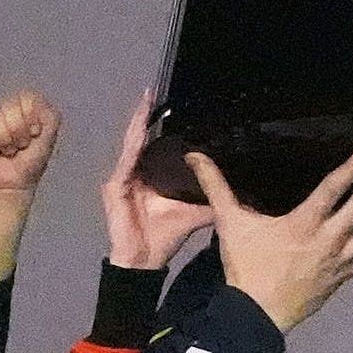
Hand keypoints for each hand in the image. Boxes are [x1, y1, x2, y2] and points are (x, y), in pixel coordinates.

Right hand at [0, 90, 61, 195]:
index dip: (31, 117)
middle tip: (20, 145)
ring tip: (8, 150)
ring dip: (6, 141)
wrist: (12, 184)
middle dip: (19, 132)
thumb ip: (51, 119)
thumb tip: (40, 102)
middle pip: (12, 109)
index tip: (34, 133)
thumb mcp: (48, 140)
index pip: (28, 99)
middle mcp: (8, 110)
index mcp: (26, 109)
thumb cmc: (31, 163)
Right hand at [99, 93, 213, 270]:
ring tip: (144, 102)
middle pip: (139, 140)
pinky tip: (139, 131)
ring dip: (137, 124)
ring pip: (131, 146)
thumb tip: (237, 189)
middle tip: (150, 92)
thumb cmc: (165, 237)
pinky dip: (133, 146)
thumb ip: (210, 198)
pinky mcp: (115, 188)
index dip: (156, 125)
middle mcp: (133, 174)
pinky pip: (126, 163)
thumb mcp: (194, 213)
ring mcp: (121, 180)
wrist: (144, 260)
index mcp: (149, 177)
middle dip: (144, 116)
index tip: (165, 103)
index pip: (153, 146)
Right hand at [193, 146, 352, 334]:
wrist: (255, 318)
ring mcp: (342, 259)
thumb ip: (216, 186)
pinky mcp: (345, 276)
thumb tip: (194, 155)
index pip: (333, 190)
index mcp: (304, 223)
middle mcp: (330, 238)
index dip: (352, 169)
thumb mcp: (230, 224)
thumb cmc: (245, 268)